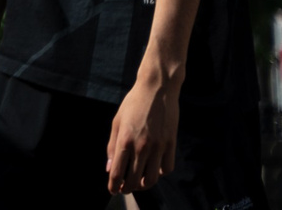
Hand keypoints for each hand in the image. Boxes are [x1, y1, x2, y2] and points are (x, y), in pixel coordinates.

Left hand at [105, 63, 179, 194]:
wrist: (157, 90)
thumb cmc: (133, 104)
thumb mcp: (117, 122)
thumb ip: (112, 146)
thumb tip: (110, 168)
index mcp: (125, 140)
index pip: (118, 172)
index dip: (114, 185)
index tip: (112, 190)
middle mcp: (142, 146)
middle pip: (135, 179)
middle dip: (128, 188)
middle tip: (124, 188)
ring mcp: (158, 147)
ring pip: (152, 178)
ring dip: (144, 185)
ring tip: (138, 183)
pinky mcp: (171, 144)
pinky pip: (166, 168)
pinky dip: (159, 173)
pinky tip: (153, 169)